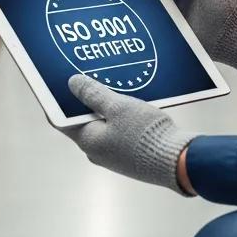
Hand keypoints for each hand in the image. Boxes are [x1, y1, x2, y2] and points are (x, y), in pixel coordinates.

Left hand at [65, 75, 195, 193]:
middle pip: (83, 119)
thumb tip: (72, 83)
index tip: (57, 80)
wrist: (178, 162)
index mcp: (88, 141)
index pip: (62, 119)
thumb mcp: (118, 107)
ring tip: (110, 82)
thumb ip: (94, 94)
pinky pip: (118, 129)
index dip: (58, 99)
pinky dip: (119, 114)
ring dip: (105, 104)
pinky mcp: (130, 154)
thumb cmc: (146, 135)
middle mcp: (97, 150)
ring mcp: (114, 154)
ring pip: (103, 123)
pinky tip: (128, 100)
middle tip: (87, 74)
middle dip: (85, 97)